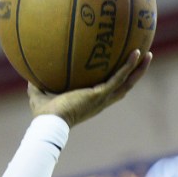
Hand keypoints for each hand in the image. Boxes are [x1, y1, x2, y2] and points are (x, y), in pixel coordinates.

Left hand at [29, 49, 151, 126]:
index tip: (119, 71)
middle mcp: (100, 102)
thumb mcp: (39, 96)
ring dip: (138, 69)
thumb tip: (30, 75)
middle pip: (123, 87)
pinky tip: (136, 53)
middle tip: (142, 60)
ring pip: (127, 83)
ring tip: (147, 54)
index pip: (107, 92)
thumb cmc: (44, 115)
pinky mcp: (101, 95)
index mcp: (90, 103)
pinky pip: (119, 78)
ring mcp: (102, 99)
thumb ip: (37, 86)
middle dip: (134, 75)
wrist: (49, 123)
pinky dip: (129, 66)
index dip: (115, 82)